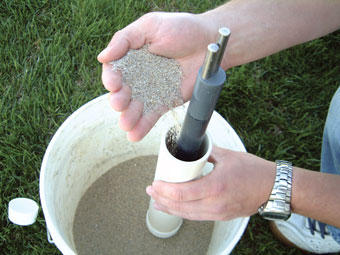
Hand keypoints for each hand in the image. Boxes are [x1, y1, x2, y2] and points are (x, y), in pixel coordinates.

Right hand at [97, 12, 213, 140]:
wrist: (208, 44)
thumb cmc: (181, 29)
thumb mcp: (150, 25)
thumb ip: (125, 39)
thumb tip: (102, 57)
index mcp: (131, 57)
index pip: (114, 70)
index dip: (111, 78)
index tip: (113, 83)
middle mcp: (138, 75)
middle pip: (122, 91)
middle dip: (118, 99)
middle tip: (119, 103)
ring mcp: (151, 90)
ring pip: (135, 107)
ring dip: (128, 117)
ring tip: (126, 123)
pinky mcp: (164, 101)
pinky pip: (151, 115)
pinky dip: (142, 126)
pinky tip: (134, 135)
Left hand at [146, 146, 275, 220]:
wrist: (273, 188)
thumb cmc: (254, 171)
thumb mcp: (228, 156)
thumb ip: (206, 152)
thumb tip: (192, 148)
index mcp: (216, 186)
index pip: (182, 193)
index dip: (164, 190)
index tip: (154, 184)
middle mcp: (216, 203)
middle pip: (181, 207)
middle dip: (162, 200)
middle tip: (151, 191)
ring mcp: (219, 213)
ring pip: (187, 215)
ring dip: (170, 209)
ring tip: (157, 202)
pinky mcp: (221, 216)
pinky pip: (197, 217)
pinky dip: (183, 213)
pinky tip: (175, 209)